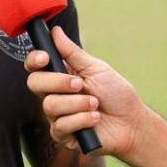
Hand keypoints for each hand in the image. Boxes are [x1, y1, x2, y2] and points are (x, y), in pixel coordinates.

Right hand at [25, 26, 143, 156]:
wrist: (132, 122)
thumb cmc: (116, 94)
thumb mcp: (96, 69)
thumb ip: (73, 53)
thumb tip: (56, 31)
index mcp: (61, 76)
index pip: (36, 67)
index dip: (34, 60)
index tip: (45, 58)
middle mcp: (55, 95)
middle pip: (35, 84)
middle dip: (59, 82)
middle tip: (80, 84)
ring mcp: (57, 116)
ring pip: (50, 105)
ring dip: (77, 103)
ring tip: (96, 104)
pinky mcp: (63, 135)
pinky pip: (60, 126)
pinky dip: (82, 120)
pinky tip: (95, 119)